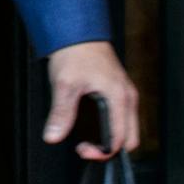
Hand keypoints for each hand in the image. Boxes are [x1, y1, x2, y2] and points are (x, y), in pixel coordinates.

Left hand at [44, 40, 139, 160]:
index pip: (121, 138)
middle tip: (85, 147)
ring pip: (127, 128)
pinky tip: (92, 125)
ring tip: (86, 138)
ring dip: (110, 137)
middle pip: (130, 137)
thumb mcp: (64, 85)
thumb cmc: (75, 53)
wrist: (78, 32)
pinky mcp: (119, 91)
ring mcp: (125, 94)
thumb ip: (61, 113)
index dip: (103, 152)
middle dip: (110, 148)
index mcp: (120, 98)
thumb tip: (53, 136)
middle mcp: (128, 98)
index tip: (83, 151)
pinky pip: (121, 117)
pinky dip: (110, 126)